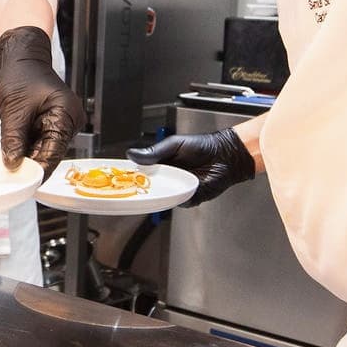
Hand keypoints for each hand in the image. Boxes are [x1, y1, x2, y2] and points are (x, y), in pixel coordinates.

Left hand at [0, 26, 80, 173]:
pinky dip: (26, 148)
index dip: (38, 171)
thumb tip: (13, 164)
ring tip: (9, 164)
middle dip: (31, 165)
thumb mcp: (14, 110)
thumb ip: (13, 140)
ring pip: (43, 149)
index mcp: (66, 115)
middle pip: (50, 154)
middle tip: (12, 177)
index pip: (54, 153)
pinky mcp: (50, 123)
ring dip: (27, 157)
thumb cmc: (22, 73)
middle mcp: (68, 121)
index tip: (24, 184)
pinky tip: (14, 153)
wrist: (20, 56)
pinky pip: (39, 142)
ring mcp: (60, 122)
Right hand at [127, 126, 258, 203]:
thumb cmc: (203, 146)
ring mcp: (178, 190)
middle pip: (150, 188)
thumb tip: (132, 154)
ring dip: (156, 195)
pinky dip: (174, 199)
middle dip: (141, 188)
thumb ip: (154, 151)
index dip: (132, 176)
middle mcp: (169, 178)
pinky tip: (170, 191)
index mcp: (162, 164)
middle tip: (130, 186)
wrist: (225, 155)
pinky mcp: (189, 198)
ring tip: (149, 188)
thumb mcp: (174, 144)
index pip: (143, 172)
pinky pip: (177, 202)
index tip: (121, 176)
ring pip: (162, 198)